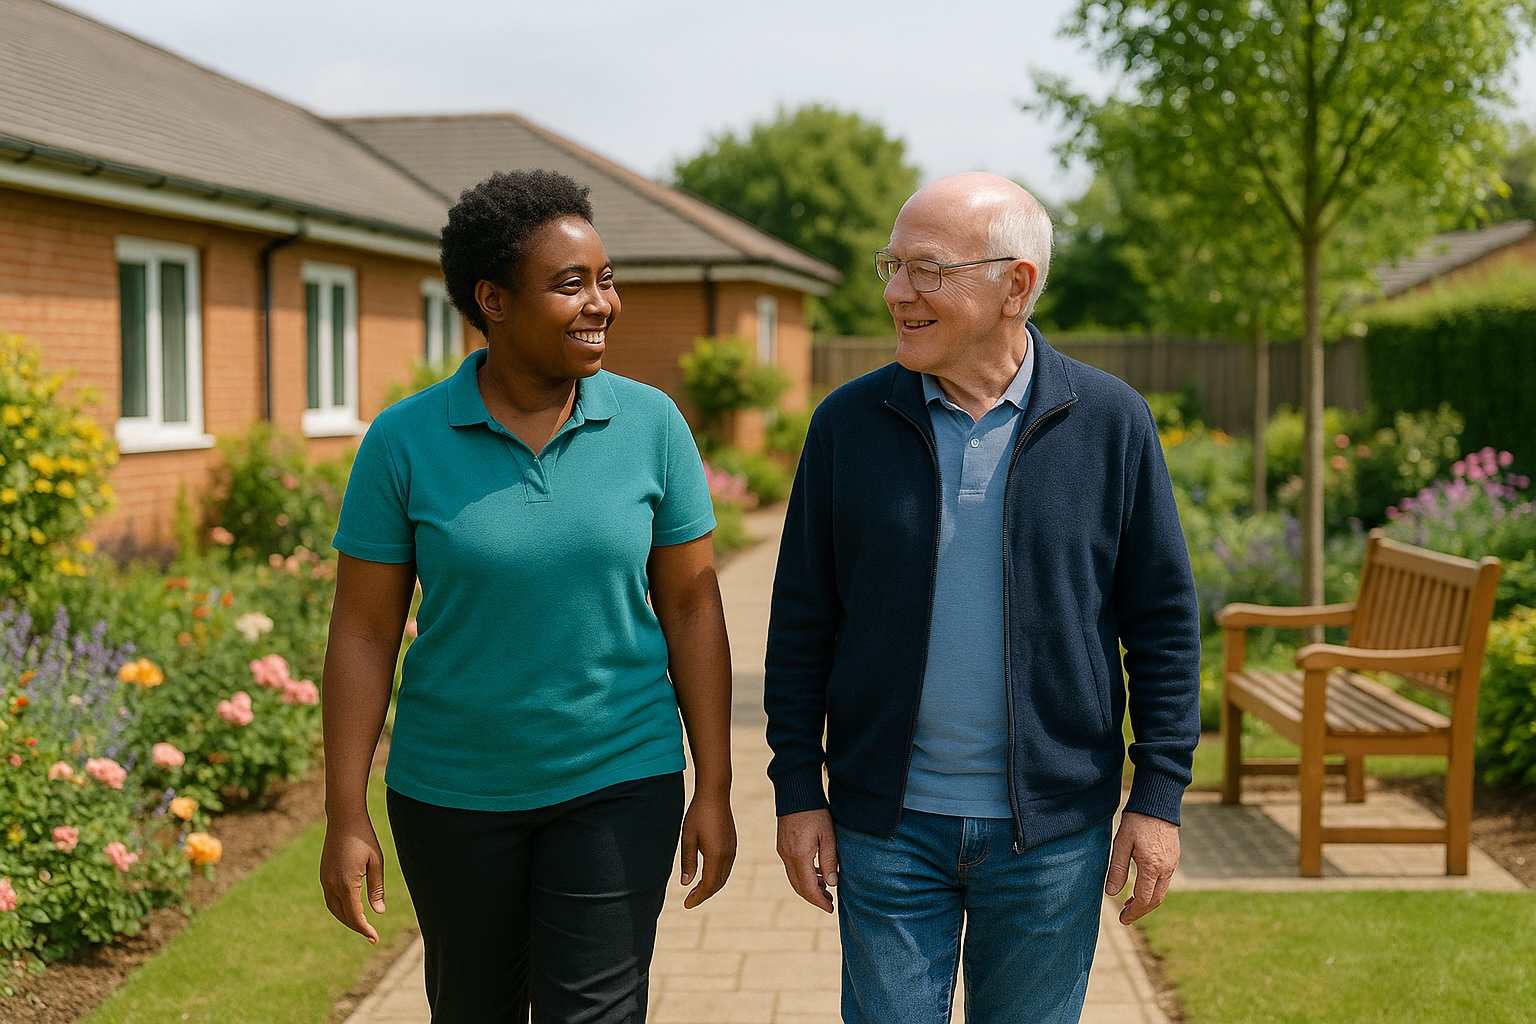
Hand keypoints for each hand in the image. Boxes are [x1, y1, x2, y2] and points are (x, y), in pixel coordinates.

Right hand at [319, 815, 387, 943]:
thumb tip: (378, 913)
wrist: (344, 819)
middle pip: (343, 915)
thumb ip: (376, 889)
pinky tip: (350, 908)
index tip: (375, 939)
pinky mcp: (324, 874)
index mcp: (346, 884)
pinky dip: (340, 908)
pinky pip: (330, 899)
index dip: (364, 929)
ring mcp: (325, 879)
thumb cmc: (364, 838)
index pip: (354, 916)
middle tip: (371, 935)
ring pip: (334, 908)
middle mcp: (332, 884)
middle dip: (356, 927)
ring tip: (362, 925)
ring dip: (346, 919)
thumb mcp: (376, 862)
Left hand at [680, 791, 736, 908]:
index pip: (708, 885)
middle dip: (704, 894)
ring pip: (723, 876)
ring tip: (696, 890)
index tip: (686, 905)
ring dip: (711, 886)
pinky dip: (717, 876)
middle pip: (718, 884)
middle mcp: (727, 854)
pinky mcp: (732, 843)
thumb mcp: (688, 838)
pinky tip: (707, 874)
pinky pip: (726, 867)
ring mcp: (732, 849)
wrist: (715, 793)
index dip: (698, 897)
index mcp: (716, 855)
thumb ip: (687, 862)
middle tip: (689, 901)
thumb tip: (686, 884)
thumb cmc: (698, 814)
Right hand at [776, 808, 837, 912]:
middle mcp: (787, 856)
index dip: (820, 902)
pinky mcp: (782, 845)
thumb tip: (831, 884)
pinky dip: (803, 876)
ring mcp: (783, 851)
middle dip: (814, 898)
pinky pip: (791, 868)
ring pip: (794, 878)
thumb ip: (829, 861)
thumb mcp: (828, 836)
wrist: (796, 793)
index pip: (808, 888)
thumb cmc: (815, 812)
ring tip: (825, 890)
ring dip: (808, 887)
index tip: (831, 909)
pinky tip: (815, 873)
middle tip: (829, 903)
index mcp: (800, 856)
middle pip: (799, 887)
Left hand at [1105, 811, 1179, 923]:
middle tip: (1125, 916)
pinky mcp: (1174, 858)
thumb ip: (1117, 869)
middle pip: (1155, 900)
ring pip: (1161, 892)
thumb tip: (1111, 893)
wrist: (1158, 803)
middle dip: (1140, 911)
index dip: (1133, 912)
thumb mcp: (1121, 844)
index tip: (1122, 919)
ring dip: (1147, 901)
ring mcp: (1172, 864)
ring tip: (1130, 903)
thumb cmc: (1137, 821)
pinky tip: (1142, 886)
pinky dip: (1153, 890)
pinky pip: (1165, 881)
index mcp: (1152, 867)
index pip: (1144, 899)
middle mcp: (1166, 869)